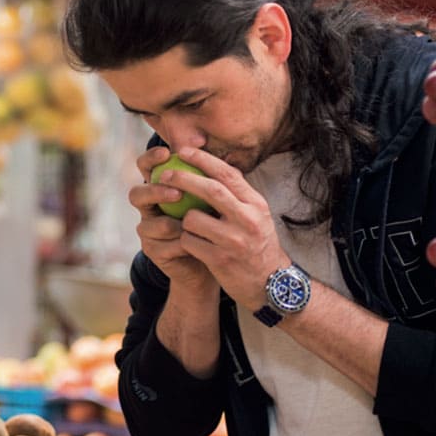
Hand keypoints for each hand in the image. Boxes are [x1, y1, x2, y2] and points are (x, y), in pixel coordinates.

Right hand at [129, 146, 214, 288]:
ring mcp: (148, 230)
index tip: (167, 153)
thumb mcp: (213, 195)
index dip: (151, 158)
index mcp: (160, 187)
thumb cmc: (215, 218)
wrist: (214, 254)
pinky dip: (179, 244)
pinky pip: (161, 246)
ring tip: (189, 225)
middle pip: (136, 194)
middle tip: (177, 192)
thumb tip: (203, 139)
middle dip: (154, 191)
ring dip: (169, 223)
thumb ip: (206, 173)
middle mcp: (149, 207)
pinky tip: (192, 244)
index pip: (146, 167)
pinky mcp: (153, 251)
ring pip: (148, 224)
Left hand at [155, 147, 290, 311]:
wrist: (270, 284)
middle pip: (210, 190)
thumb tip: (214, 166)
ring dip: (183, 218)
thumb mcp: (257, 216)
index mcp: (256, 204)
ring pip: (193, 218)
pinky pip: (189, 242)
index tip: (184, 151)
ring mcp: (233, 241)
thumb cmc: (258, 245)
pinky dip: (185, 239)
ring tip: (188, 224)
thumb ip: (239, 195)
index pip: (228, 174)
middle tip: (165, 174)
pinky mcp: (219, 260)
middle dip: (183, 178)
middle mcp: (247, 219)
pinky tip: (190, 243)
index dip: (203, 159)